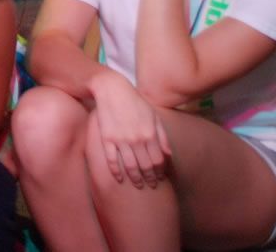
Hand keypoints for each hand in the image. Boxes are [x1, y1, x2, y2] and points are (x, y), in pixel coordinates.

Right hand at [89, 69, 170, 187]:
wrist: (112, 90)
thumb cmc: (135, 102)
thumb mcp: (153, 116)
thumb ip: (162, 136)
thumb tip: (169, 155)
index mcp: (150, 134)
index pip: (158, 161)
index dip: (160, 172)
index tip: (160, 178)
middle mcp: (137, 139)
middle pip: (146, 166)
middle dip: (149, 178)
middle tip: (150, 186)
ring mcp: (121, 140)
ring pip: (130, 166)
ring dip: (135, 178)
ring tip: (138, 185)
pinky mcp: (107, 138)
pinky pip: (111, 159)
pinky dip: (115, 171)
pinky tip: (119, 178)